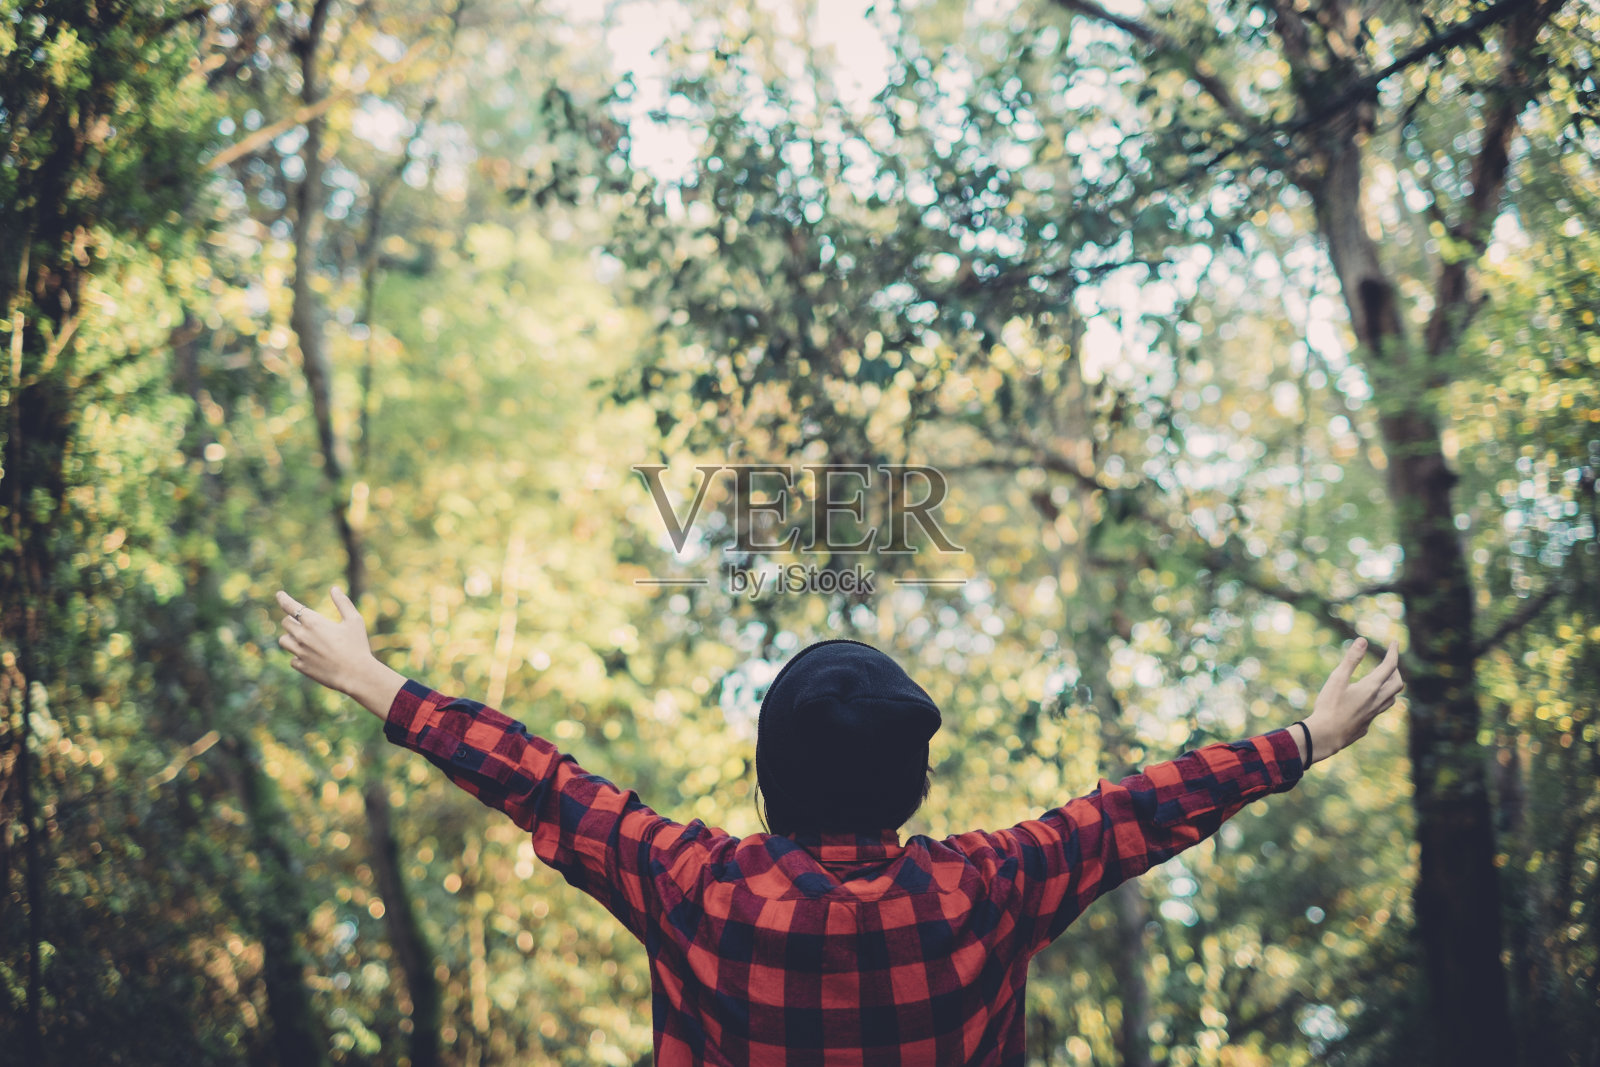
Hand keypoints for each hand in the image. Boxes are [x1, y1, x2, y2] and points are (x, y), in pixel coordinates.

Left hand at [276, 587, 403, 718]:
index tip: (279, 595)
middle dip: (292, 620)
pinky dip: (298, 656)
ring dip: (291, 637)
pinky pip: (292, 659)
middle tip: (302, 622)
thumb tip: (334, 589)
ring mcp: (300, 653)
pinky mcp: (301, 667)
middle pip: (285, 623)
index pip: (290, 606)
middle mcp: (302, 636)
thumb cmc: (357, 645)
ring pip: (283, 640)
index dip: (283, 598)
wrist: (356, 674)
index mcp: (314, 622)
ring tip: (303, 639)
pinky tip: (309, 656)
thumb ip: (343, 603)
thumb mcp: (354, 620)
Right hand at [1307, 637, 1404, 762]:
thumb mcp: (1337, 679)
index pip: (1390, 666)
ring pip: (1392, 698)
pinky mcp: (1366, 724)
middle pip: (1397, 683)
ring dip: (1391, 686)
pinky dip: (1381, 700)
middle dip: (1396, 670)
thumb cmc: (1329, 706)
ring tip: (1383, 680)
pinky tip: (1368, 701)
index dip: (1394, 652)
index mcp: (1371, 688)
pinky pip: (1380, 710)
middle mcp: (1377, 701)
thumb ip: (1351, 660)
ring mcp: (1373, 714)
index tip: (1394, 642)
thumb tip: (1362, 641)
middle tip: (1388, 661)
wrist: (1326, 736)